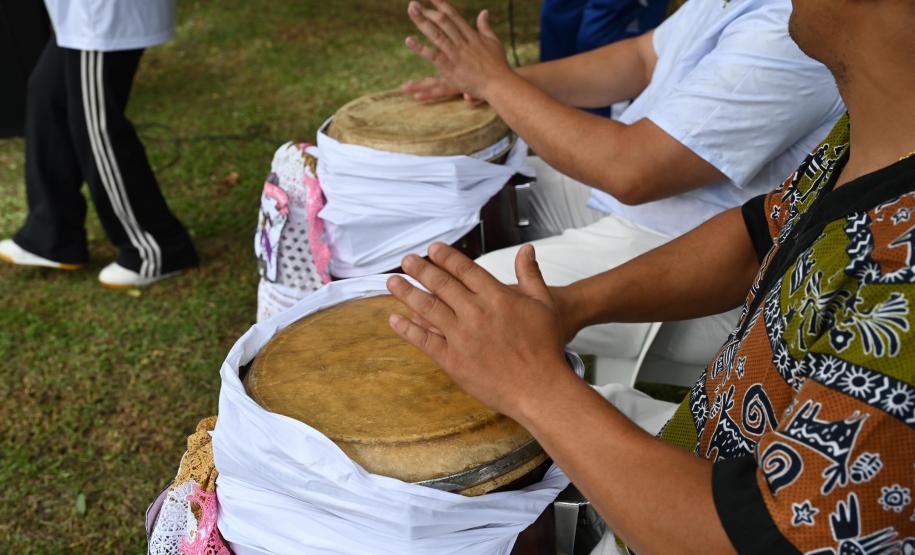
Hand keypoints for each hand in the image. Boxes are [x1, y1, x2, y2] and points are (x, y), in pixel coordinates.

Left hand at [386, 243, 571, 418]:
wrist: (541, 387)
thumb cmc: (546, 346)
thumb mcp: (543, 304)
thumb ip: (531, 274)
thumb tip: (526, 249)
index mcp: (496, 296)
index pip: (464, 270)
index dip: (446, 257)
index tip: (432, 249)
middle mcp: (475, 312)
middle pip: (442, 285)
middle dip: (421, 270)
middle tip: (406, 260)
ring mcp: (462, 337)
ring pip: (428, 309)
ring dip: (407, 293)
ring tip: (392, 282)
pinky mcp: (454, 361)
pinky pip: (425, 341)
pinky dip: (408, 329)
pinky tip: (394, 319)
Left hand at [405, 0, 512, 100]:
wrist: (500, 83)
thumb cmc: (499, 65)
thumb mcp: (494, 42)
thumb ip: (486, 27)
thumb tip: (484, 12)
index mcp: (471, 35)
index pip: (453, 16)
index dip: (441, 5)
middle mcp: (462, 41)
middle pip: (442, 22)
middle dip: (427, 12)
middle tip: (412, 4)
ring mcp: (456, 54)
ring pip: (436, 34)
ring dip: (422, 22)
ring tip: (411, 11)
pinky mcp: (451, 67)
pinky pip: (433, 55)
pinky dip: (421, 48)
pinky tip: (409, 40)